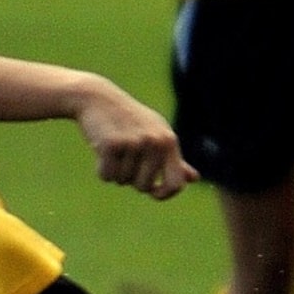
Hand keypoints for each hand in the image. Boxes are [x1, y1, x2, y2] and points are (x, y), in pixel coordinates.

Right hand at [75, 80, 198, 198]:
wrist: (99, 99)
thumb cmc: (131, 121)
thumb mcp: (157, 135)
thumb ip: (174, 160)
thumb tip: (195, 178)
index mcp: (169, 141)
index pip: (175, 183)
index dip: (165, 194)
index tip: (153, 194)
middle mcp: (155, 142)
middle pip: (144, 186)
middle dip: (132, 179)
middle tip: (125, 157)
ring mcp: (134, 142)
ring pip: (122, 181)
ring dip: (115, 171)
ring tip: (115, 149)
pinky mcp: (112, 145)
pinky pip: (107, 175)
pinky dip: (101, 169)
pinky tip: (102, 150)